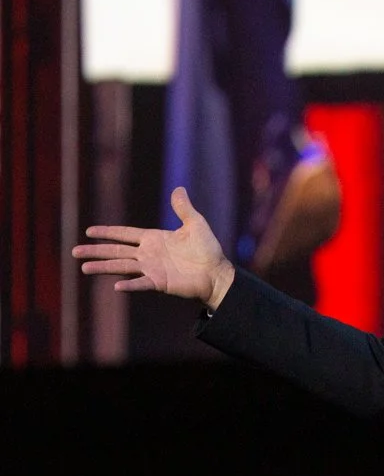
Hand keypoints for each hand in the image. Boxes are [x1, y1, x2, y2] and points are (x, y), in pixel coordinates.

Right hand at [72, 187, 235, 308]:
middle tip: (75, 252)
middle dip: (96, 251)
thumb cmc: (208, 250)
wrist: (217, 273)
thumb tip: (178, 188)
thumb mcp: (196, 224)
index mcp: (153, 239)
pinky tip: (116, 286)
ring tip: (84, 268)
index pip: (124, 234)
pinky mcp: (160, 283)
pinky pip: (141, 283)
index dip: (107, 232)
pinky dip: (130, 284)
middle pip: (116, 251)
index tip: (89, 231)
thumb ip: (183, 208)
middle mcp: (148, 254)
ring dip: (104, 267)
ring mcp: (152, 269)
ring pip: (122, 266)